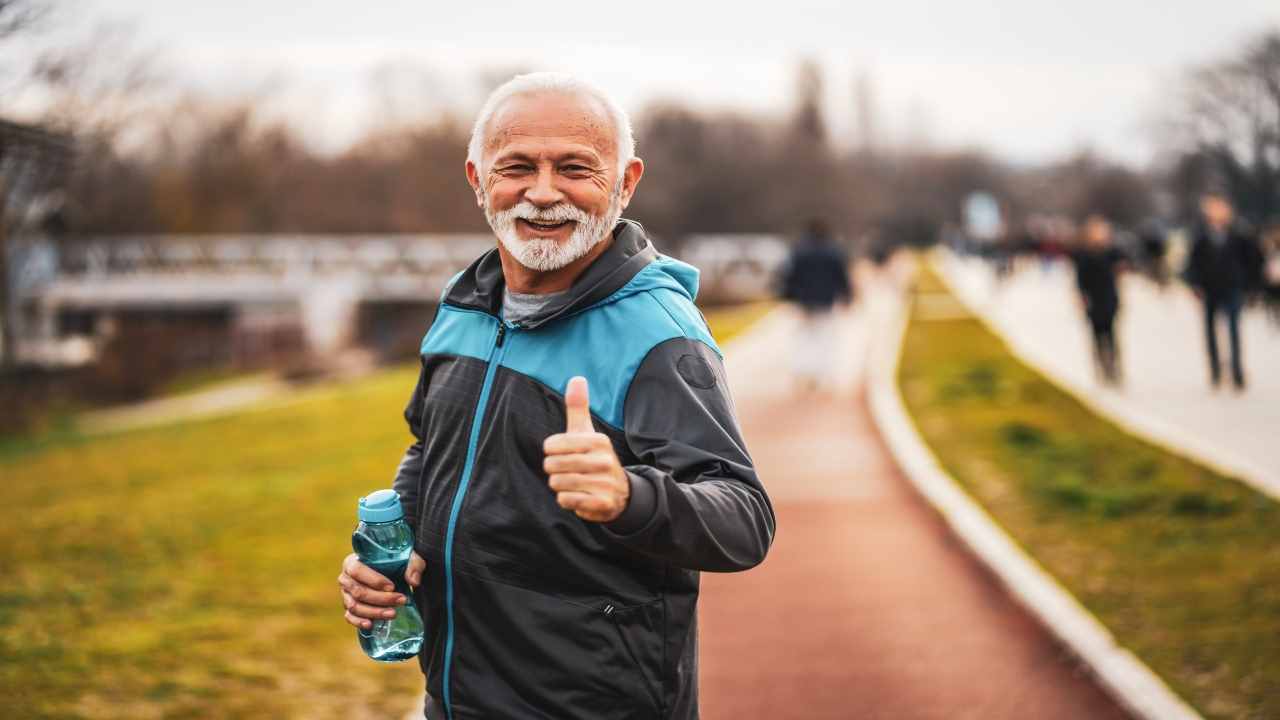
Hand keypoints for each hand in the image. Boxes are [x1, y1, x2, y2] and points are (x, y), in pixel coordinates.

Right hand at [337, 550, 424, 629]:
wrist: (392, 573)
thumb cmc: (396, 563)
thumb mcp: (407, 558)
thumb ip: (413, 565)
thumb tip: (414, 581)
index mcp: (352, 562)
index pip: (357, 571)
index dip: (374, 580)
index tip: (392, 587)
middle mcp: (345, 579)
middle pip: (358, 592)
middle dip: (380, 599)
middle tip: (401, 600)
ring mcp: (345, 595)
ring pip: (355, 606)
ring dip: (374, 612)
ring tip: (393, 614)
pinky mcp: (349, 608)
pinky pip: (350, 617)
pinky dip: (359, 622)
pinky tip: (371, 624)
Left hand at [543, 376, 629, 522]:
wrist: (620, 493)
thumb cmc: (595, 457)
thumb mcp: (587, 432)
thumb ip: (578, 408)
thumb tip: (577, 378)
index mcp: (598, 440)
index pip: (552, 445)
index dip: (551, 451)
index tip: (562, 453)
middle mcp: (604, 460)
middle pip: (553, 465)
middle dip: (554, 470)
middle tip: (567, 471)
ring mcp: (605, 482)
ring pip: (558, 484)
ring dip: (559, 486)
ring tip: (573, 483)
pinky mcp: (602, 502)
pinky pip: (567, 500)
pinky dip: (566, 500)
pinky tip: (578, 496)